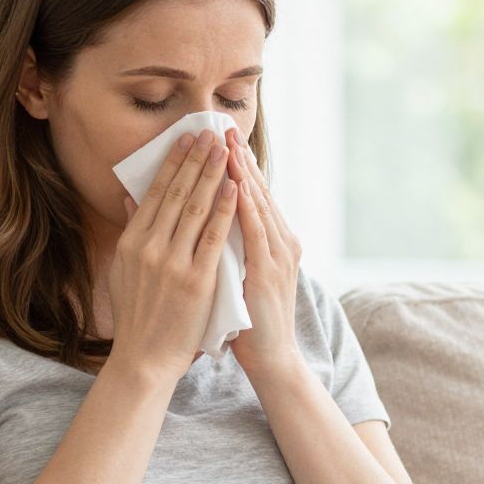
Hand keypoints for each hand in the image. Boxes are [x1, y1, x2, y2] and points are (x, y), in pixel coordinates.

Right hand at [105, 128, 239, 383]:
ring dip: (212, 175)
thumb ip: (129, 233)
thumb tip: (129, 198)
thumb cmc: (137, 316)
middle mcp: (149, 248)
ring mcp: (173, 263)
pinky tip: (235, 188)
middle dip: (195, 160)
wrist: (145, 358)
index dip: (171, 163)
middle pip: (175, 194)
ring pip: (195, 209)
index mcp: (130, 243)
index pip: (153, 193)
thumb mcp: (123, 271)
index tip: (185, 139)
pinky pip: (214, 237)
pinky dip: (225, 210)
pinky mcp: (197, 280)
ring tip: (225, 150)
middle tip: (209, 133)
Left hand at [226, 140, 303, 379]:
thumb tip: (203, 220)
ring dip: (242, 172)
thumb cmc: (248, 319)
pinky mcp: (271, 270)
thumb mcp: (235, 273)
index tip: (217, 138)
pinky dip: (247, 206)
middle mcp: (280, 241)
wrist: (271, 356)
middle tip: (223, 127)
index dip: (235, 164)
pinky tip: (236, 186)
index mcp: (271, 241)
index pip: (251, 194)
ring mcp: (278, 254)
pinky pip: (257, 231)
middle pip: (257, 190)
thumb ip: (224, 245)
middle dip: (239, 158)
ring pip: (258, 204)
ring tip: (227, 144)